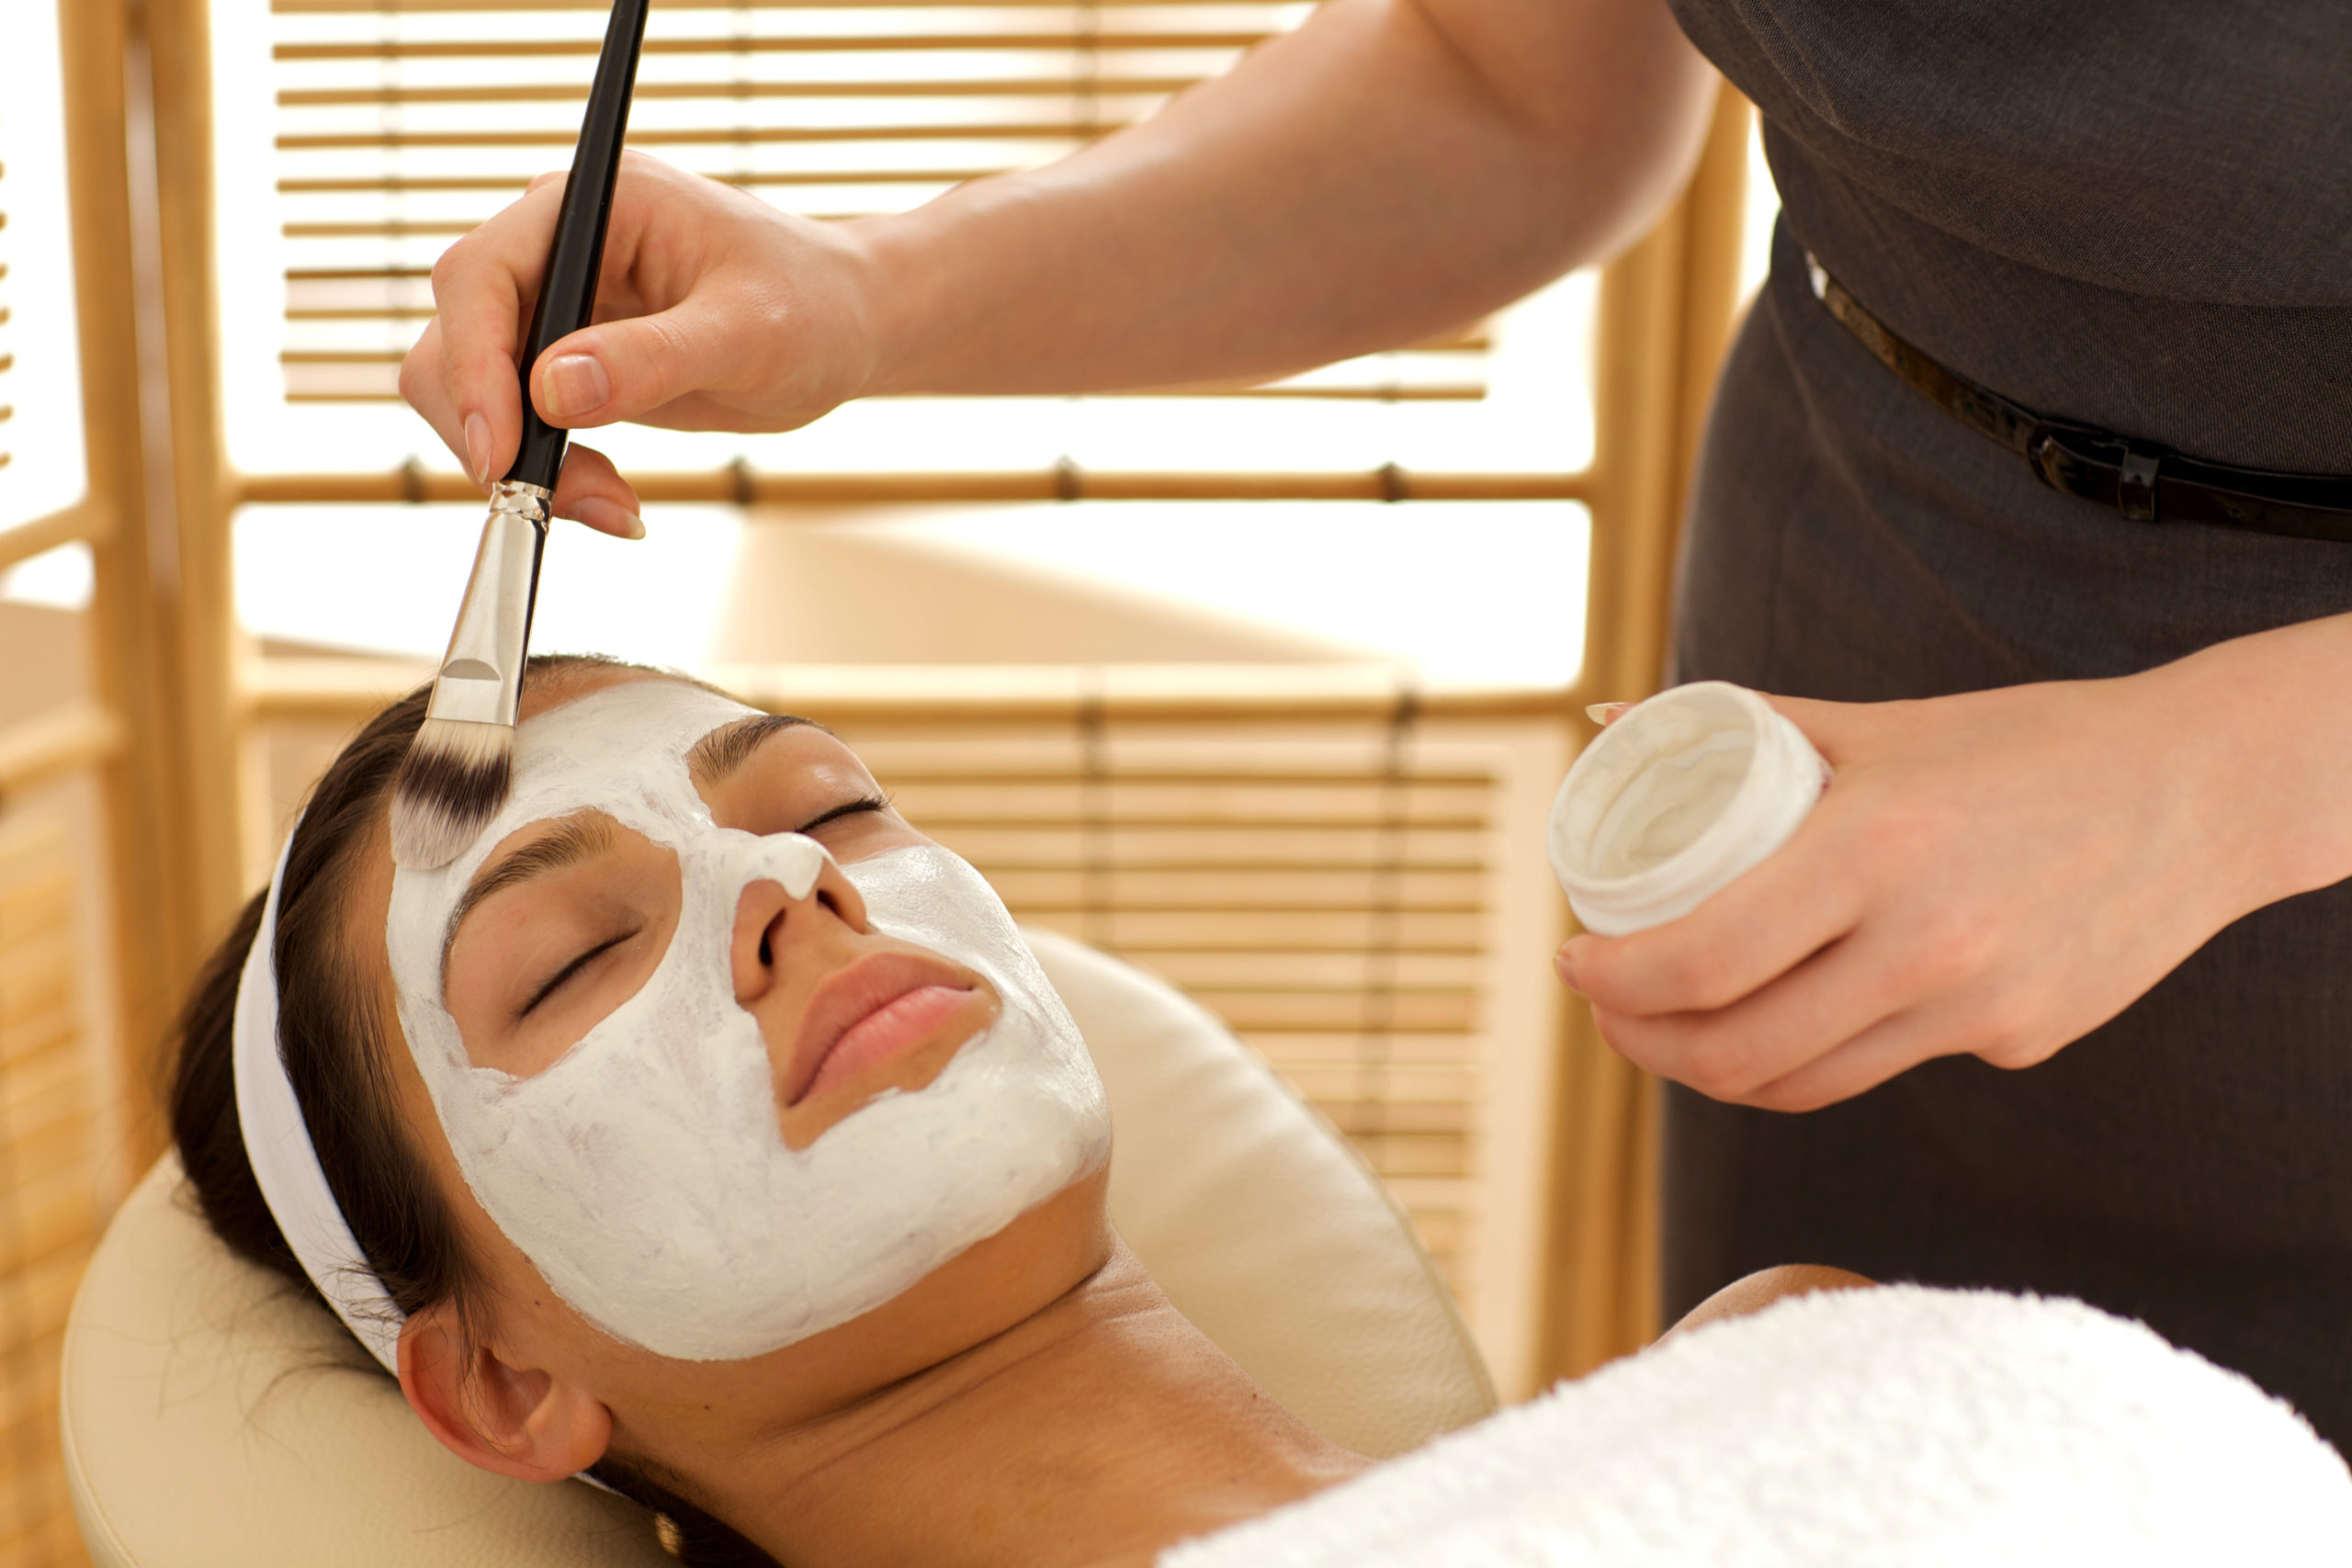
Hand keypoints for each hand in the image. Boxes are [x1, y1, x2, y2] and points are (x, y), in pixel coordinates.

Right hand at [399, 152, 881, 535]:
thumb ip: (653, 359)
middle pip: (458, 337)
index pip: (482, 275)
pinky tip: (610, 500)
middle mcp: (557, 245)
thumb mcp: (748, 334)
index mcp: (593, 204)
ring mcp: (555, 304)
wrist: (843, 328)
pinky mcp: (563, 358)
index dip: (474, 366)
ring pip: (475, 389)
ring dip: (521, 461)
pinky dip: (546, 469)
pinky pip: (515, 420)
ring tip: (609, 507)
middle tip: (561, 501)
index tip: (497, 452)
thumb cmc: (813, 307)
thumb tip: (553, 391)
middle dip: (495, 429)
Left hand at [1554, 662, 2306, 1111]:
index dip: (1613, 985)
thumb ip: (1741, 725)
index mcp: (1875, 850)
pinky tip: (1796, 1012)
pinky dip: (1821, 1050)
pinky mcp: (2019, 1043)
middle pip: (1734, 1051)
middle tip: (1609, 1009)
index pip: (1702, 959)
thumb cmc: (2026, 743)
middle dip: (1642, 1044)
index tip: (1574, 963)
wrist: (2202, 791)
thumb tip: (1610, 718)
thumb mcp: (1880, 723)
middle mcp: (1925, 944)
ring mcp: (1977, 1008)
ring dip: (1714, 1070)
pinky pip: (1887, 1064)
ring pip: (1802, 1083)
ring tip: (1673, 1028)